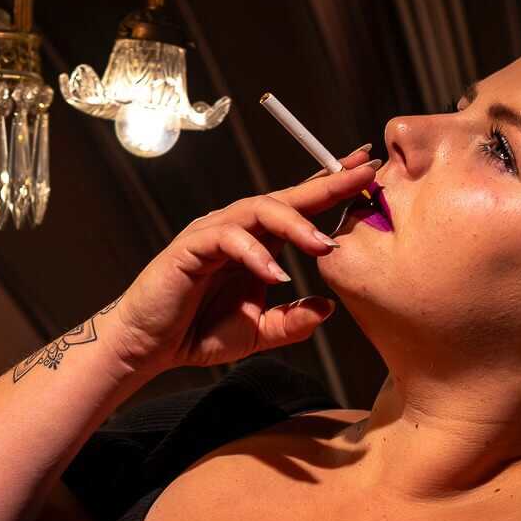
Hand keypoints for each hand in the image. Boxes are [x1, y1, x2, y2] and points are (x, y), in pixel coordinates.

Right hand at [108, 145, 382, 376]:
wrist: (150, 347)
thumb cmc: (198, 333)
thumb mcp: (258, 333)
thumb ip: (291, 321)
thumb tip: (328, 307)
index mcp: (258, 242)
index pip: (301, 207)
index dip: (335, 189)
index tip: (370, 173)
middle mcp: (238, 229)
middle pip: (288, 195)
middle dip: (329, 183)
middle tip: (365, 173)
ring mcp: (213, 233)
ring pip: (260, 209)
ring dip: (296, 223)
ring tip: (324, 244)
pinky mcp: (190, 247)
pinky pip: (228, 239)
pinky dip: (253, 254)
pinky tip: (274, 275)